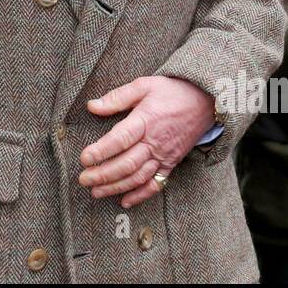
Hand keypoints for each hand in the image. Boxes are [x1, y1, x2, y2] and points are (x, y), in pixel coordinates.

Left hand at [78, 76, 212, 208]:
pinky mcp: (171, 164)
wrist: (204, 101)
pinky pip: (156, 184)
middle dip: (103, 174)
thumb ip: (117, 97)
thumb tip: (92, 106)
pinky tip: (124, 202)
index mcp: (145, 120)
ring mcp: (164, 156)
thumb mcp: (144, 85)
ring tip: (96, 192)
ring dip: (116, 187)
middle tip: (83, 180)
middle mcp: (154, 142)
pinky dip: (140, 195)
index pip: (120, 140)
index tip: (84, 158)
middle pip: (126, 164)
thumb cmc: (171, 92)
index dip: (101, 151)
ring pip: (138, 177)